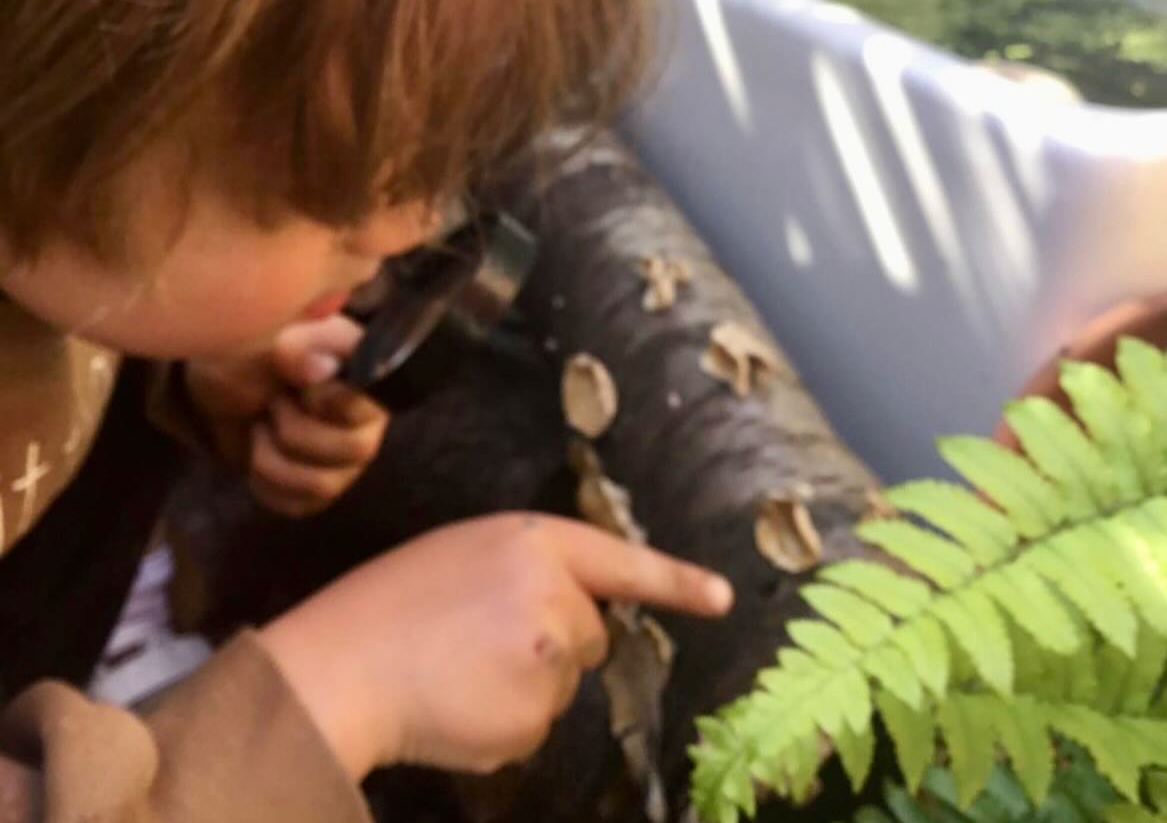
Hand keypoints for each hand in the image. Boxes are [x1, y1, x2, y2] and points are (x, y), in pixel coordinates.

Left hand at [185, 316, 389, 515]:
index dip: (327, 399)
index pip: (374, 400)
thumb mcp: (267, 337)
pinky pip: (301, 504)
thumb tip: (319, 369)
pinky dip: (265, 484)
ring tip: (260, 427)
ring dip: (272, 458)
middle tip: (272, 404)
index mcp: (369, 372)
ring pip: (325, 484)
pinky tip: (259, 452)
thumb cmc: (252, 352)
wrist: (221, 386)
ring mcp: (347, 456)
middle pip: (355, 449)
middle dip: (293, 430)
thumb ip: (298, 346)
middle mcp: (369, 416)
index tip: (298, 385)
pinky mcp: (321, 486)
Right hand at [258, 513, 734, 778]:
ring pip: (563, 684)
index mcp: (534, 542)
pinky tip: (460, 704)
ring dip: (526, 684)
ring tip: (460, 669)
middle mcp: (555, 596)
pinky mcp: (533, 718)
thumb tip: (572, 611)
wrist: (342, 664)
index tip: (721, 598)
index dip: (675, 581)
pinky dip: (506, 723)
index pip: (620, 561)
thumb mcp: (466, 553)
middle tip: (480, 638)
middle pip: (589, 633)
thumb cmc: (393, 601)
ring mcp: (548, 660)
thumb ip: (528, 570)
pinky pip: (536, 725)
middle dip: (553, 640)